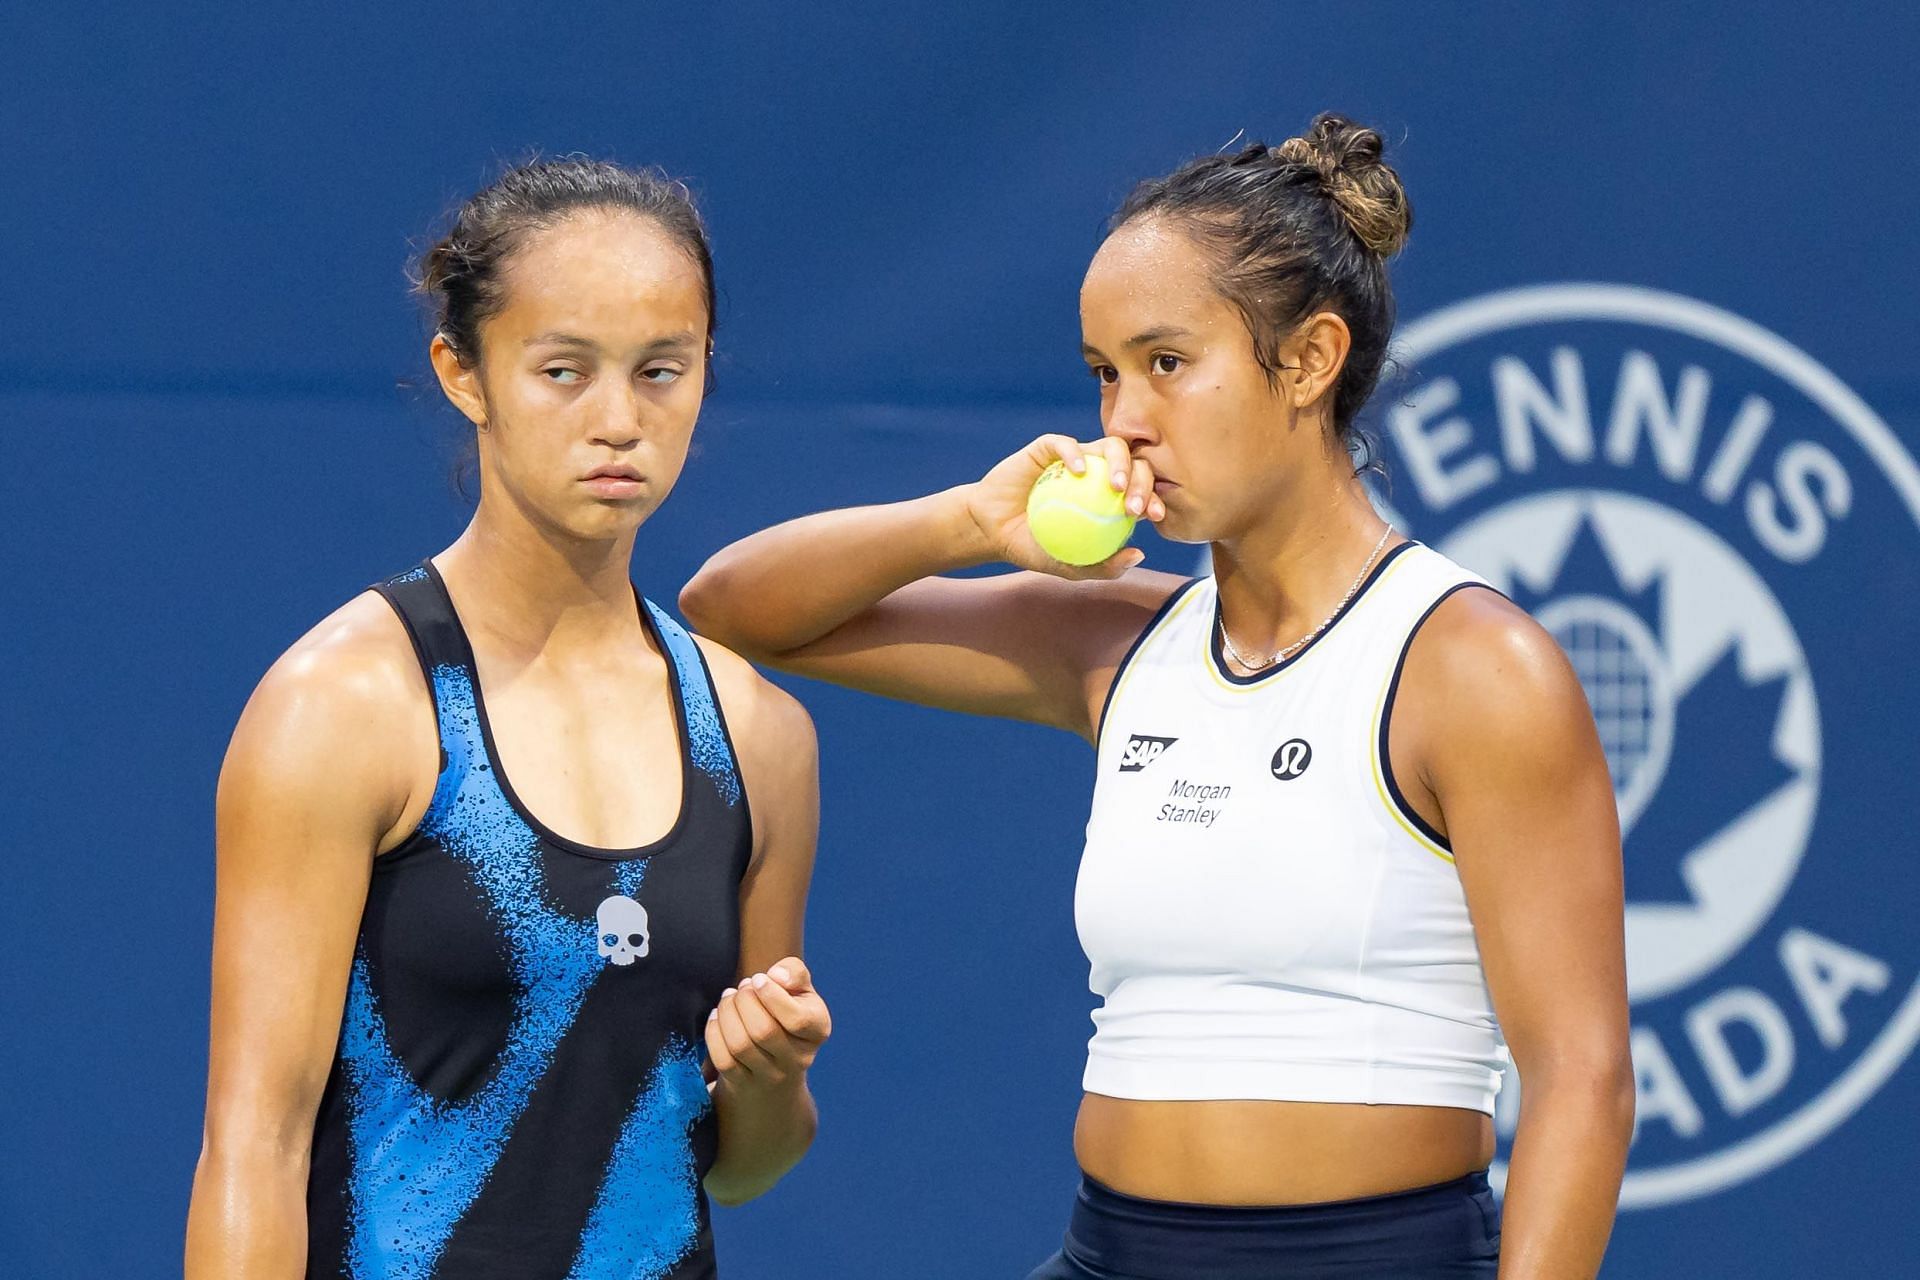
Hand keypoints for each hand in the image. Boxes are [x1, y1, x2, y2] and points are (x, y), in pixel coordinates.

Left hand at [705, 957, 830, 1091]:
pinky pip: (723, 1059)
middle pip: (763, 1031)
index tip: (758, 978)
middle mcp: (798, 1059)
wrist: (776, 1070)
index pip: (797, 1019)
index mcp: (817, 1031)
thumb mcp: (801, 992)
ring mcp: (770, 1076)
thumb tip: (776, 975)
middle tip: (742, 988)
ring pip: (740, 1045)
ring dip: (727, 1013)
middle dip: (744, 1001)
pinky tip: (717, 1017)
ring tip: (728, 998)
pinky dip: (714, 1032)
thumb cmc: (787, 1016)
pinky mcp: (743, 1084)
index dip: (772, 995)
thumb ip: (795, 973)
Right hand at [962, 435, 1164, 578]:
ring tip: (1115, 486)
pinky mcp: (1048, 447)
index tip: (1154, 515)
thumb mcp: (1070, 567)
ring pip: (1109, 446)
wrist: (992, 531)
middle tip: (1133, 506)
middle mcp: (1098, 473)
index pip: (1141, 491)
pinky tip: (1079, 472)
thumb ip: (1103, 566)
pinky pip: (1066, 443)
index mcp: (1109, 498)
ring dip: (1120, 463)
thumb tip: (1139, 554)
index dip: (1154, 498)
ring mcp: (1076, 458)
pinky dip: (1076, 454)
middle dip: (1143, 482)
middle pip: (1134, 464)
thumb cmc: (1033, 548)